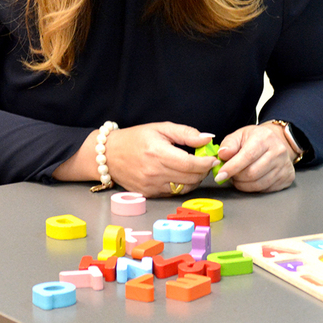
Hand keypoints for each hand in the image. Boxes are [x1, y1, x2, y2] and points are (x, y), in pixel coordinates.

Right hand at [53, 122, 217, 197]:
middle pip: (190, 178)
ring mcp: (150, 186)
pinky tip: (180, 175)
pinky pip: (173, 193)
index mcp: (158, 153)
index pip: (190, 164)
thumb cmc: (136, 138)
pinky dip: (181, 185)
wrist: (109, 154)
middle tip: (206, 162)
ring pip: (183, 188)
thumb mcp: (161, 128)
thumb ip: (186, 133)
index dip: (206, 163)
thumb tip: (208, 138)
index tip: (213, 158)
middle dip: (203, 171)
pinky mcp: (148, 194)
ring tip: (194, 168)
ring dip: (194, 180)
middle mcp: (154, 172)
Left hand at [215, 122, 299, 192]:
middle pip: (252, 173)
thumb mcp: (240, 135)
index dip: (232, 168)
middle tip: (230, 174)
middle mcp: (277, 151)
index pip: (247, 156)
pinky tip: (250, 180)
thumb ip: (229, 144)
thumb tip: (222, 155)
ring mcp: (284, 165)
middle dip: (236, 177)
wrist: (277, 142)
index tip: (220, 175)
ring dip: (243, 184)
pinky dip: (253, 188)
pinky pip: (265, 189)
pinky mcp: (287, 177)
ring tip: (239, 177)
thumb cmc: (256, 139)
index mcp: (264, 138)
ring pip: (258, 184)